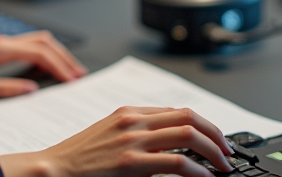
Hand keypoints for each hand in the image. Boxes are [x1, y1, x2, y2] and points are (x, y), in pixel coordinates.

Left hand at [0, 31, 86, 102]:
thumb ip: (5, 88)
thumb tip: (32, 89)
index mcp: (0, 48)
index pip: (39, 53)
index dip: (59, 65)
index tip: (72, 79)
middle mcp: (3, 43)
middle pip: (44, 42)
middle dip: (64, 57)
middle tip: (79, 75)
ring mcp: (2, 46)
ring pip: (38, 43)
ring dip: (56, 55)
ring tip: (69, 72)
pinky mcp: (0, 52)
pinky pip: (29, 50)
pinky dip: (44, 57)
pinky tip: (48, 71)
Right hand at [0, 106, 234, 176]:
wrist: (53, 168)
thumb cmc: (79, 158)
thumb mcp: (109, 135)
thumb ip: (137, 133)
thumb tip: (171, 144)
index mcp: (128, 112)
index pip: (178, 110)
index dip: (204, 125)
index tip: (216, 140)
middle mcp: (133, 120)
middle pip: (189, 117)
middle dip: (216, 135)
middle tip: (227, 153)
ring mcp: (132, 140)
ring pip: (188, 135)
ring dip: (213, 152)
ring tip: (222, 167)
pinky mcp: (131, 162)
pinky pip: (177, 163)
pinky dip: (198, 172)